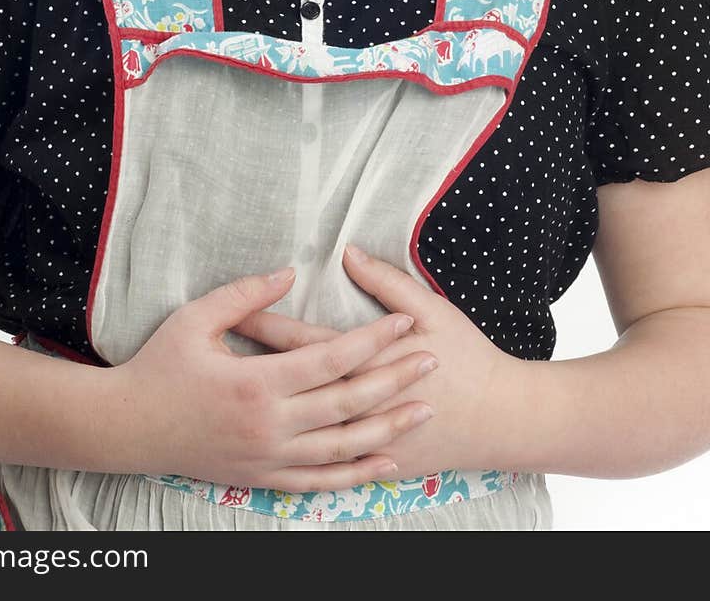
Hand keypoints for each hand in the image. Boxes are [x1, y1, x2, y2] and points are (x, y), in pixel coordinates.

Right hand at [100, 264, 438, 490]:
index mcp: (255, 382)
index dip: (373, 339)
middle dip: (395, 379)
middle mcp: (268, 425)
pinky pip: (319, 482)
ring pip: (343, 447)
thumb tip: (289, 271)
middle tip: (431, 359)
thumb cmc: (159, 366)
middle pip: (347, 403)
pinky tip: (385, 462)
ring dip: (388, 429)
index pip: (330, 359)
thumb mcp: (195, 318)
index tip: (404, 321)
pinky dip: (357, 474)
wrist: (128, 428)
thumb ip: (245, 295)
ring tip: (424, 410)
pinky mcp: (261, 478)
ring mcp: (267, 457)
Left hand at [231, 244, 525, 478]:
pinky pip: (326, 466)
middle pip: (292, 382)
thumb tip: (349, 253)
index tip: (237, 313)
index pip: (303, 342)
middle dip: (254, 363)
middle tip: (217, 346)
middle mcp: (358, 405)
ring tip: (232, 393)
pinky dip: (298, 452)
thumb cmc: (465, 357)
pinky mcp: (375, 466)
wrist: (501, 418)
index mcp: (366, 363)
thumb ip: (386, 282)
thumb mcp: (430, 309)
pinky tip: (273, 441)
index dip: (267, 324)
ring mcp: (366, 441)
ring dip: (268, 410)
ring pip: (301, 427)